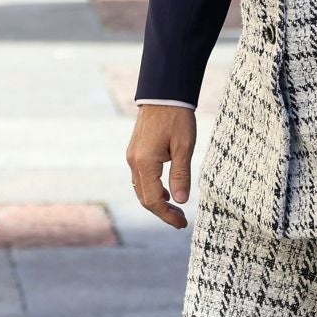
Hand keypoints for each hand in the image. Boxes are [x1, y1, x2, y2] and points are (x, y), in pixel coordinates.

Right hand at [125, 104, 196, 228]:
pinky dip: (152, 189)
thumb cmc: (177, 117)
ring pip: (141, 189)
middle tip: (180, 220)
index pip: (153, 200)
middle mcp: (134, 162)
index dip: (167, 215)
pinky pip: (140, 178)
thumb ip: (181, 174)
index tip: (182, 223)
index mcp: (145, 163)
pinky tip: (166, 190)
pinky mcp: (136, 151)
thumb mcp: (184, 146)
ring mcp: (133, 157)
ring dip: (156, 201)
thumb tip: (181, 200)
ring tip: (175, 208)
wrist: (164, 93)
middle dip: (162, 212)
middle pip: (144, 198)